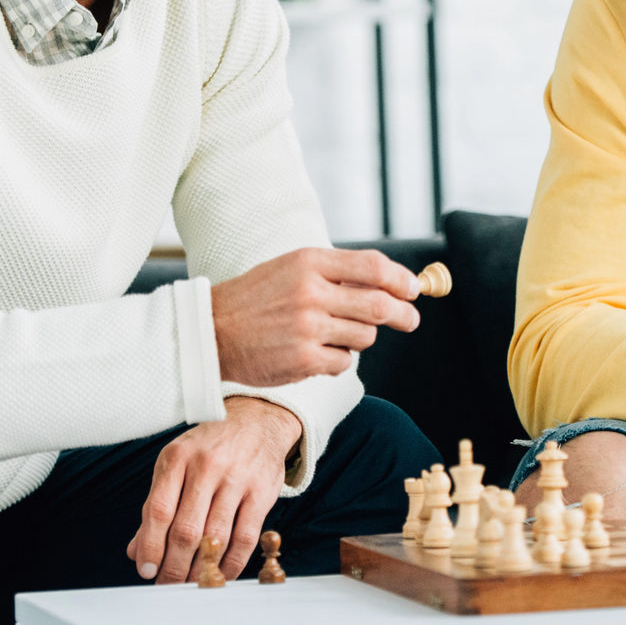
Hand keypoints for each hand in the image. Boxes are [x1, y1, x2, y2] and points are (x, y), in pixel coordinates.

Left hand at [125, 397, 302, 583]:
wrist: (256, 420)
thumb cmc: (208, 447)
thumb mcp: (174, 465)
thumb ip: (156, 506)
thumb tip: (135, 551)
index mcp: (178, 459)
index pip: (159, 511)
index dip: (150, 547)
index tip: (146, 570)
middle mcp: (207, 466)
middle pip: (186, 530)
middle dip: (173, 566)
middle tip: (167, 585)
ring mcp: (237, 479)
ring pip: (216, 538)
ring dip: (201, 570)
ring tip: (191, 584)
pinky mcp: (262, 492)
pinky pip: (245, 538)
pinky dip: (232, 564)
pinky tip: (221, 574)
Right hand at [209, 248, 421, 387]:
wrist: (211, 332)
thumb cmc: (256, 298)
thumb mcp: (291, 268)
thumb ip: (336, 272)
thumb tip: (389, 282)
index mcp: (309, 262)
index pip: (373, 267)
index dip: (401, 279)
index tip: (413, 288)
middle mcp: (311, 292)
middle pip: (380, 304)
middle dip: (404, 314)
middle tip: (411, 319)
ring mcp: (308, 327)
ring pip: (365, 336)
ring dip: (360, 338)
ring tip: (334, 334)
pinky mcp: (304, 359)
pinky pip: (345, 362)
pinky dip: (338, 360)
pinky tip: (316, 353)